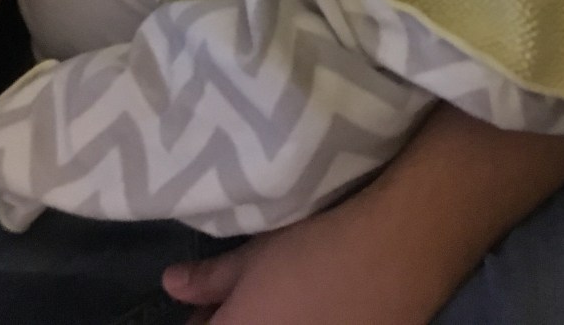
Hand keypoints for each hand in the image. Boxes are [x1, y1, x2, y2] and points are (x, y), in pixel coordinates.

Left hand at [162, 172, 441, 324]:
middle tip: (237, 306)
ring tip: (277, 307)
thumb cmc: (315, 247)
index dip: (202, 322)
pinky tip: (310, 314)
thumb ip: (210, 278)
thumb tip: (171, 285)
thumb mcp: (256, 255)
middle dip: (230, 323)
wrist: (392, 255)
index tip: (204, 311)